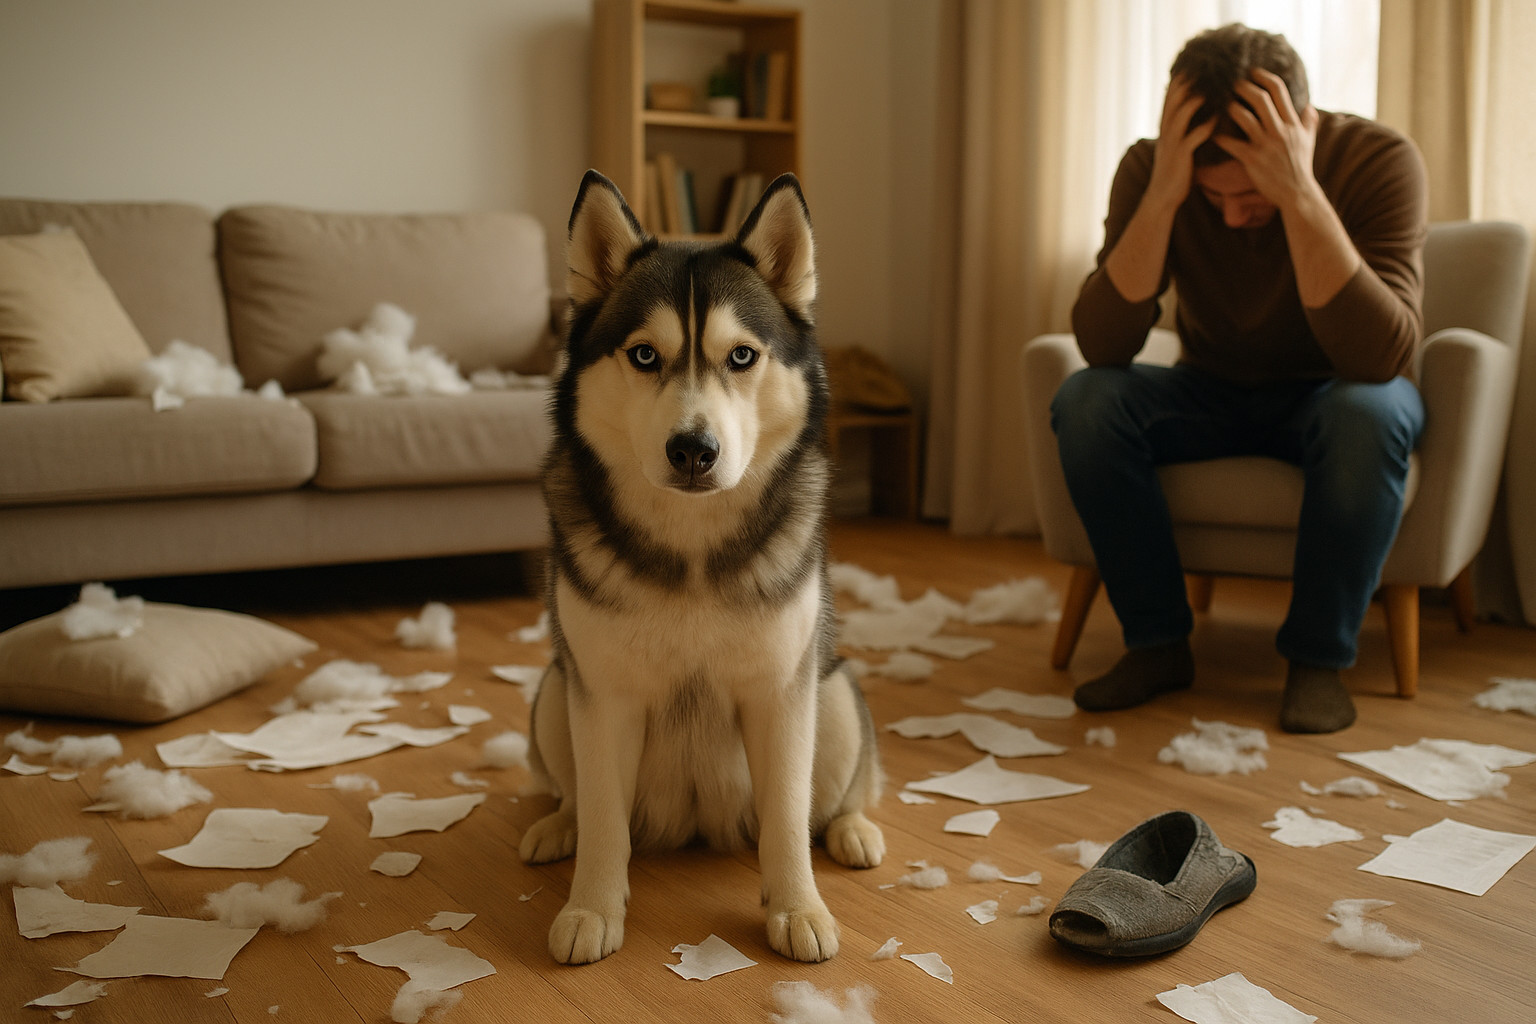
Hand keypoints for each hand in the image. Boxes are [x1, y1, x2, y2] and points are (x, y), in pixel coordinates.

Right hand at [1144, 75, 1216, 213]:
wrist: (1162, 197)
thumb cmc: (1175, 171)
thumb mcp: (1177, 144)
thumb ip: (1186, 127)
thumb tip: (1201, 112)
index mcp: (1166, 124)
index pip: (1172, 92)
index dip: (1185, 76)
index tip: (1202, 63)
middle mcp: (1166, 128)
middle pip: (1176, 95)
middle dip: (1192, 79)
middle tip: (1212, 65)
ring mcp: (1172, 140)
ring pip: (1183, 110)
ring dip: (1200, 96)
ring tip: (1218, 85)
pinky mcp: (1181, 154)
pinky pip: (1195, 134)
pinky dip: (1207, 124)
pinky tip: (1220, 117)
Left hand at [1214, 69, 1322, 212]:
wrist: (1297, 193)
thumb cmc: (1301, 167)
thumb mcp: (1309, 142)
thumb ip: (1309, 122)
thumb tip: (1310, 106)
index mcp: (1293, 122)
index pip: (1279, 91)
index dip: (1264, 77)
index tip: (1252, 72)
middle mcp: (1280, 130)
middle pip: (1260, 99)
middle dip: (1243, 87)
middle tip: (1231, 83)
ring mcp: (1266, 144)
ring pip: (1244, 117)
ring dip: (1230, 108)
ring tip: (1221, 104)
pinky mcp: (1253, 159)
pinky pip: (1232, 144)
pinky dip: (1219, 137)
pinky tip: (1211, 133)